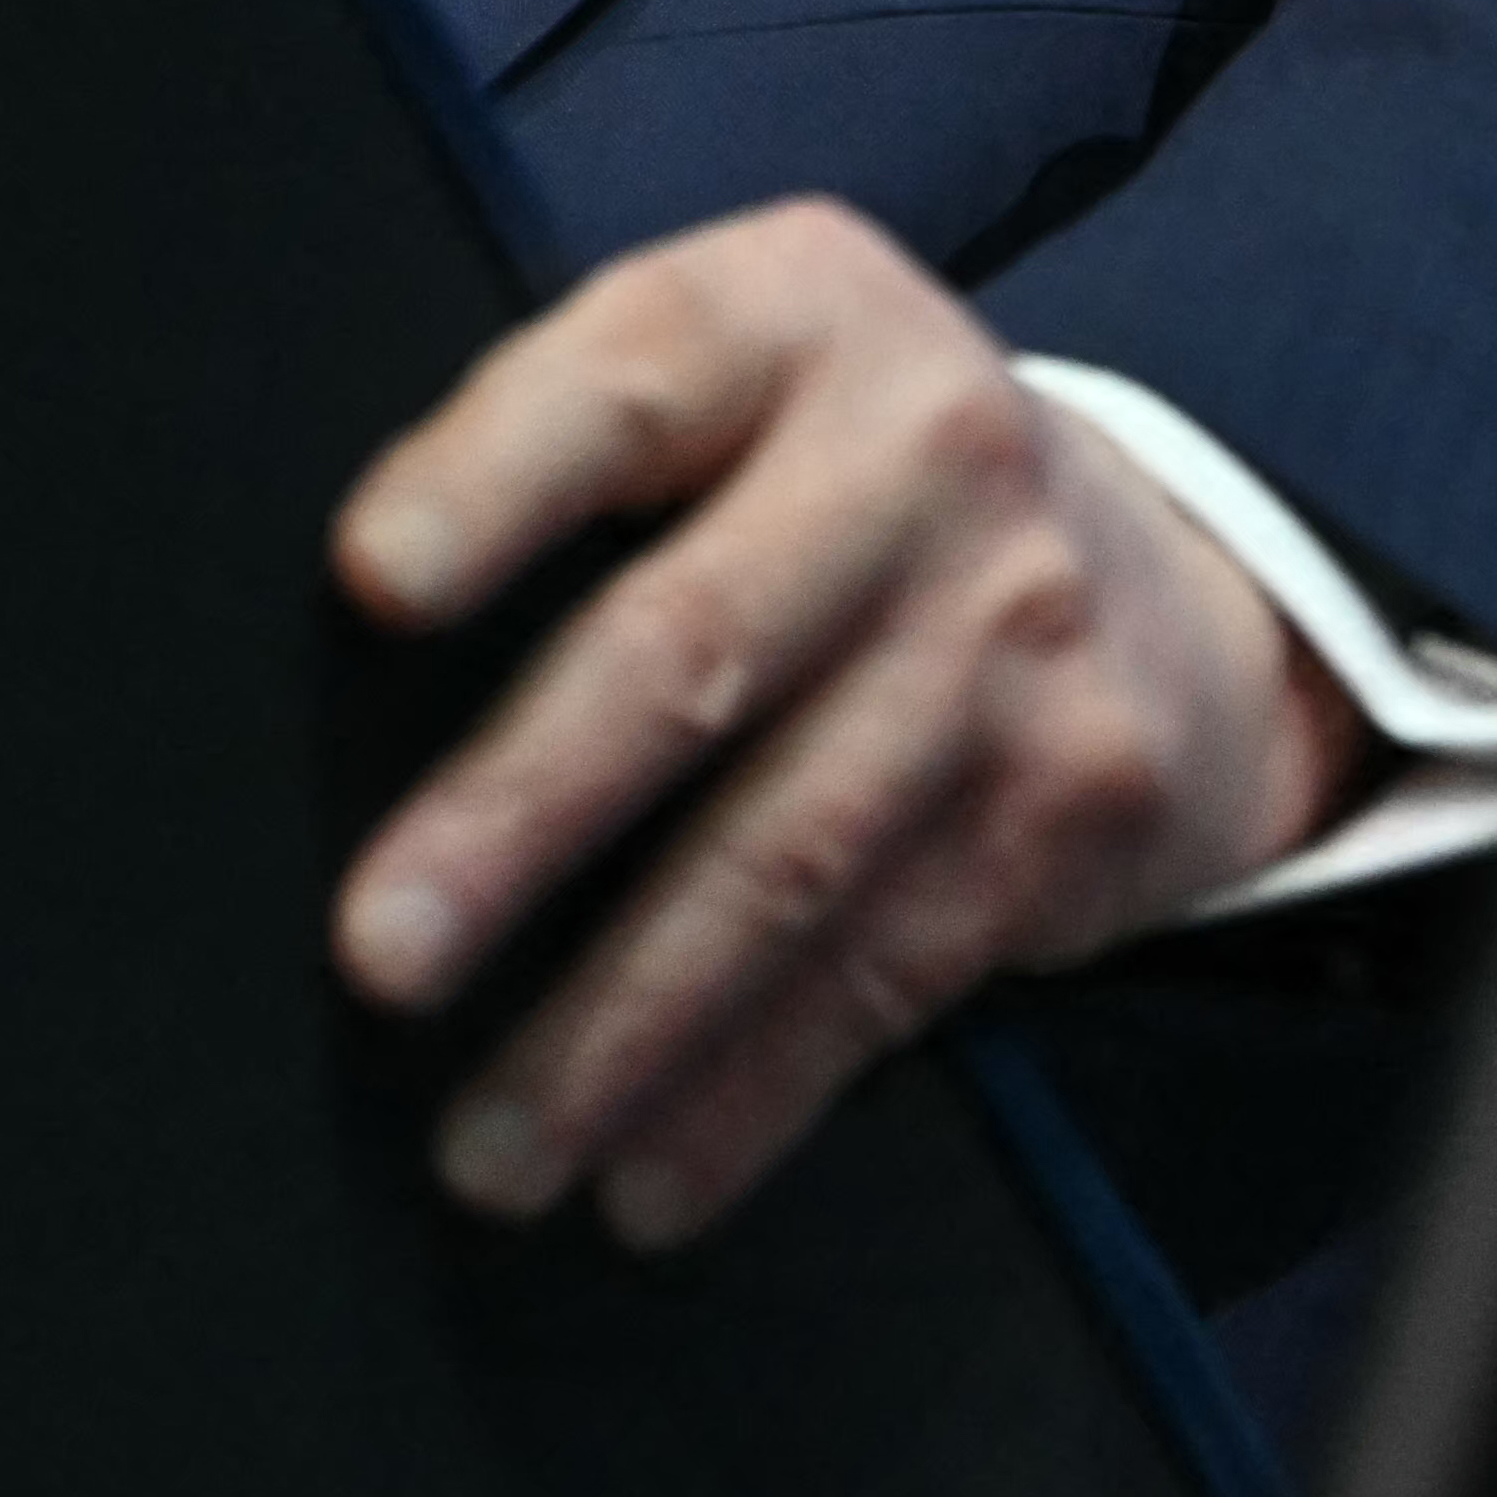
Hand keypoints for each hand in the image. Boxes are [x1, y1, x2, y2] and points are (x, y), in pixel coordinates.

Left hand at [327, 199, 1359, 1244]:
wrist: (1154, 570)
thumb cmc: (822, 474)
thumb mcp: (734, 376)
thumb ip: (572, 441)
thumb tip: (342, 633)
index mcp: (792, 315)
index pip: (627, 379)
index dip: (495, 476)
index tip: (370, 580)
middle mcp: (921, 461)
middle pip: (695, 651)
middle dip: (522, 816)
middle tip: (381, 954)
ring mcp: (1011, 639)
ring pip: (787, 857)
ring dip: (620, 1026)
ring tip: (486, 1150)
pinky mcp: (1070, 808)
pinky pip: (883, 975)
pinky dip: (751, 1096)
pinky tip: (644, 1180)